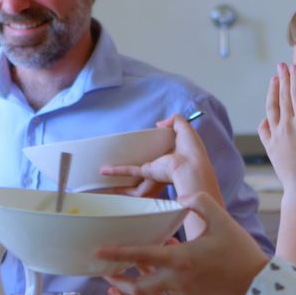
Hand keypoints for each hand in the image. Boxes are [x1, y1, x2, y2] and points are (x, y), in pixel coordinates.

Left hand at [97, 192, 268, 294]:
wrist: (259, 285)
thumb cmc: (241, 252)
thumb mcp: (222, 219)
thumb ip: (200, 201)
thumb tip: (182, 197)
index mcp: (180, 259)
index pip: (140, 257)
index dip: (116, 254)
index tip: (97, 251)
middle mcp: (177, 279)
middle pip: (137, 287)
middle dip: (117, 281)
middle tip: (103, 269)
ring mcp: (183, 291)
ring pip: (149, 291)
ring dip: (133, 282)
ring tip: (121, 270)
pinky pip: (164, 289)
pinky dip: (153, 280)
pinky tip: (155, 265)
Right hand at [100, 115, 220, 199]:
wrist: (191, 166)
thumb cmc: (192, 151)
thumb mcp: (186, 129)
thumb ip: (174, 120)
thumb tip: (159, 124)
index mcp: (172, 155)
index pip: (159, 152)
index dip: (152, 148)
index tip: (142, 142)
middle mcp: (162, 164)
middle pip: (142, 165)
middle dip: (130, 166)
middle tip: (118, 159)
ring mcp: (153, 170)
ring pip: (131, 173)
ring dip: (118, 174)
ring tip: (104, 171)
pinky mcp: (147, 171)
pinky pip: (128, 170)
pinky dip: (115, 171)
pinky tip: (104, 170)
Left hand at [258, 63, 295, 199]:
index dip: (295, 79)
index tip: (294, 67)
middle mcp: (286, 126)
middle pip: (282, 98)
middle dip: (282, 80)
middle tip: (281, 66)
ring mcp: (276, 136)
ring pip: (271, 109)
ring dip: (272, 93)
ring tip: (273, 81)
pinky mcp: (270, 147)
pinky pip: (264, 128)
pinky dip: (266, 118)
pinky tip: (268, 114)